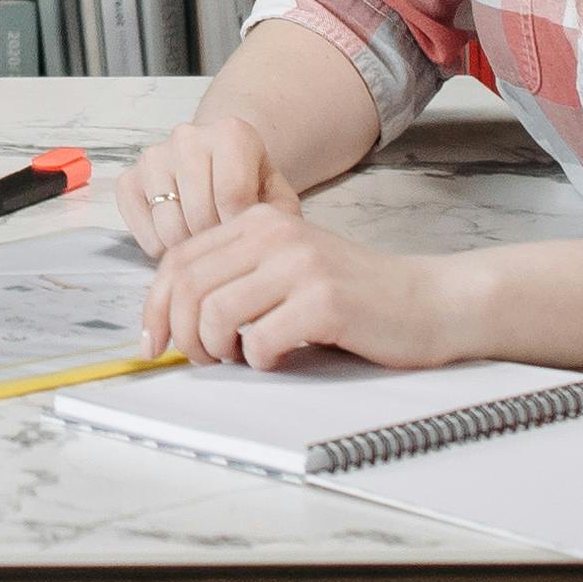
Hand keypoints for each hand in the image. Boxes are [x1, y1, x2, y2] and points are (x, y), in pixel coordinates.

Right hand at [107, 108, 290, 260]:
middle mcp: (187, 136)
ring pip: (169, 228)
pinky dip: (160, 247)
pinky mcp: (127, 179)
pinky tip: (180, 240)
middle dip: (216, 241)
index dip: (241, 228)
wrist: (218, 158)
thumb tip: (260, 243)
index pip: (232, 196)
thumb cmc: (250, 182)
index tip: (247, 237)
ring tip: (204, 243)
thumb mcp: (277, 194)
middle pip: (200, 215)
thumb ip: (280, 217)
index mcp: (231, 132)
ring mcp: (153, 156)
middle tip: (226, 245)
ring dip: (189, 247)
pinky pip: (141, 231)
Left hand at [139, 202, 474, 370]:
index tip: (152, 342)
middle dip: (181, 334)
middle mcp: (275, 234)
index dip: (155, 307)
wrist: (430, 302)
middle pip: (188, 287)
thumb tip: (170, 318)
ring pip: (216, 313)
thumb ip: (235, 279)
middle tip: (199, 360)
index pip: (177, 261)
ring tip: (238, 358)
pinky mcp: (325, 302)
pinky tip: (280, 357)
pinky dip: (260, 360)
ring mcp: (301, 266)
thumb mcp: (287, 270)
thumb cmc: (355, 296)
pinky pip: (261, 341)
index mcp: (257, 222)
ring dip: (216, 349)